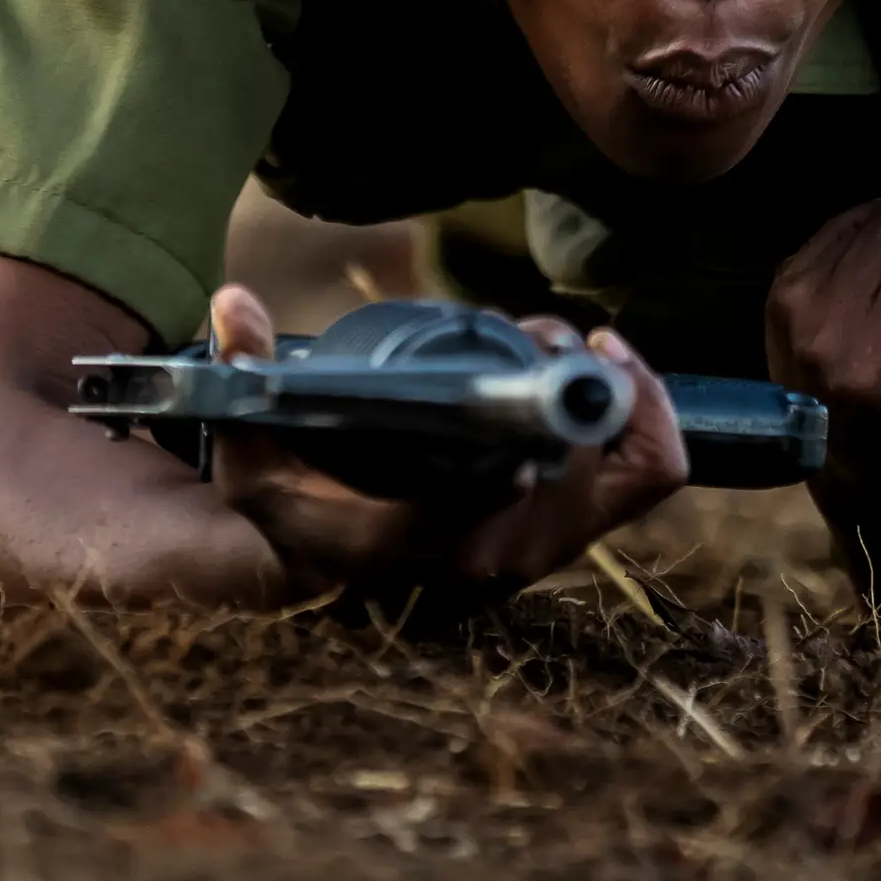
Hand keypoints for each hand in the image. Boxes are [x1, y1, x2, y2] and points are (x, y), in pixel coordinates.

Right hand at [200, 286, 684, 603]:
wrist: (313, 575)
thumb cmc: (289, 506)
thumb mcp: (251, 450)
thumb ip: (244, 375)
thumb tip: (234, 304)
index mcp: (430, 539)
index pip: (525, 484)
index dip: (557, 402)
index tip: (542, 337)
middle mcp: (497, 557)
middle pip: (589, 464)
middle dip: (579, 380)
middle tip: (540, 329)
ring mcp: (537, 555)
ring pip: (623, 475)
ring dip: (611, 398)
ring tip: (559, 344)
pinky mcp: (560, 542)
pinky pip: (640, 486)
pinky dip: (646, 429)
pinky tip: (611, 372)